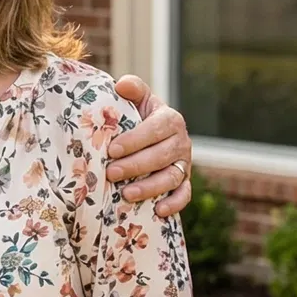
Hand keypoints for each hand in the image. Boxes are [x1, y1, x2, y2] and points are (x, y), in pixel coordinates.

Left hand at [109, 75, 192, 218]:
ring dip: (150, 187)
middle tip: (111, 173)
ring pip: (172, 177)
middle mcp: (181, 142)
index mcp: (170, 119)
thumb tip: (121, 85)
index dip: (134, 140)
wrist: (149, 135)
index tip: (112, 150)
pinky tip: (158, 211)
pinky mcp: (185, 182)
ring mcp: (184, 164)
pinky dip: (174, 204)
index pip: (155, 129)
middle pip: (161, 156)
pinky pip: (184, 195)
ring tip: (126, 195)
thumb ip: (131, 88)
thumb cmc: (137, 116)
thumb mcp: (136, 99)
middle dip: (136, 165)